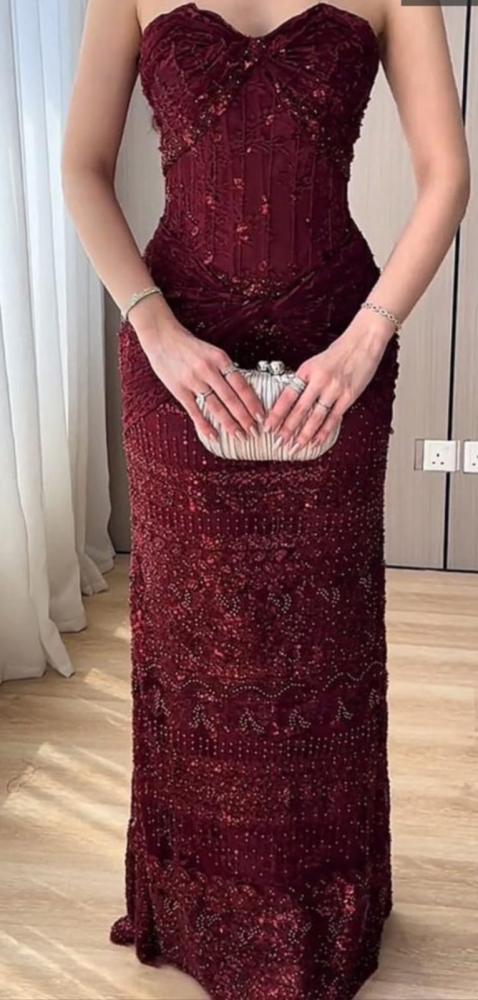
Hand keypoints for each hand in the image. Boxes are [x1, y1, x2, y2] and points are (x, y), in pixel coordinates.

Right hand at [143, 322, 265, 443]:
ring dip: (229, 424)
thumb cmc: (189, 346)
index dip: (252, 402)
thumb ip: (225, 369)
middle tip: (255, 431)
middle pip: (231, 399)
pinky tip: (214, 436)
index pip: (241, 385)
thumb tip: (242, 391)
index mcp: (220, 359)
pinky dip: (205, 426)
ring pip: (216, 407)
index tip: (261, 416)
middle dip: (245, 418)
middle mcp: (208, 370)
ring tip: (239, 436)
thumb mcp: (212, 352)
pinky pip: (195, 411)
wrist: (162, 337)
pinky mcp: (179, 390)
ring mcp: (193, 381)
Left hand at [262, 323, 393, 452]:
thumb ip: (305, 380)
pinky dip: (324, 432)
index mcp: (307, 370)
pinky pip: (334, 418)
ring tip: (296, 447)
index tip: (268, 426)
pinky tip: (316, 441)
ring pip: (316, 417)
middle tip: (279, 442)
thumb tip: (292, 400)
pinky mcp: (349, 396)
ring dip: (304, 434)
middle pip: (300, 409)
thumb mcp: (315, 362)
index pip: (287, 396)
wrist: (364, 340)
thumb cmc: (340, 350)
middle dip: (288, 428)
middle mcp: (319, 380)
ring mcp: (335, 389)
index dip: (277, 413)